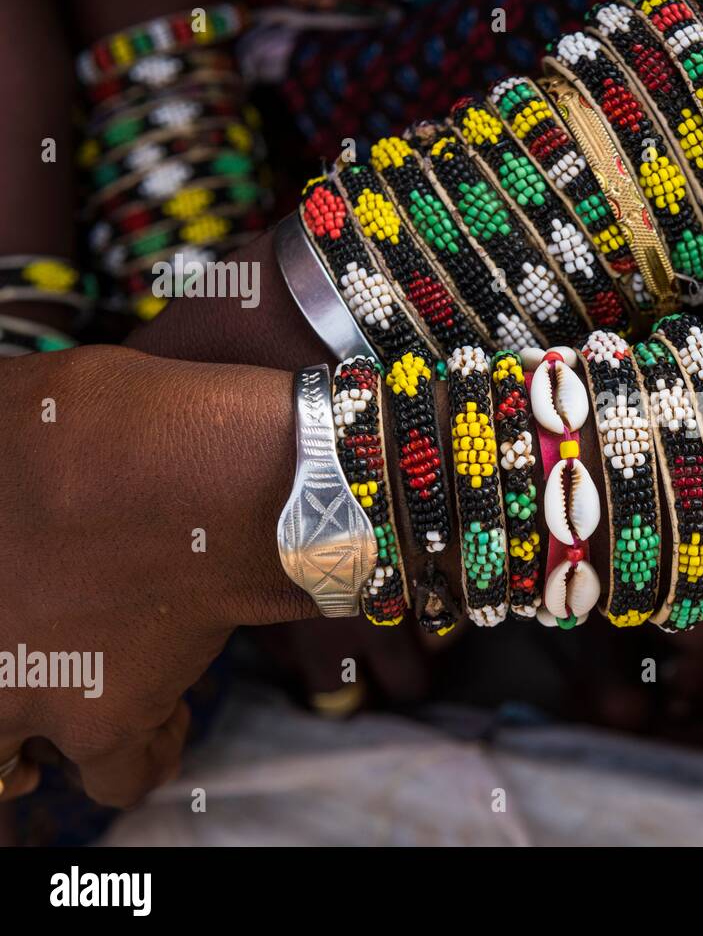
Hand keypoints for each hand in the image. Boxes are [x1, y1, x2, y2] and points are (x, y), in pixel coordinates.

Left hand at [0, 344, 309, 805]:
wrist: (210, 480)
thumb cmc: (108, 431)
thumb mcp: (12, 400)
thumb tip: (3, 423)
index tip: (20, 594)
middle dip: (0, 706)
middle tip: (30, 668)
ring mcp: (32, 697)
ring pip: (9, 770)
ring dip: (40, 748)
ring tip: (80, 712)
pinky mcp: (112, 722)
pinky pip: (124, 773)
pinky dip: (147, 754)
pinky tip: (166, 720)